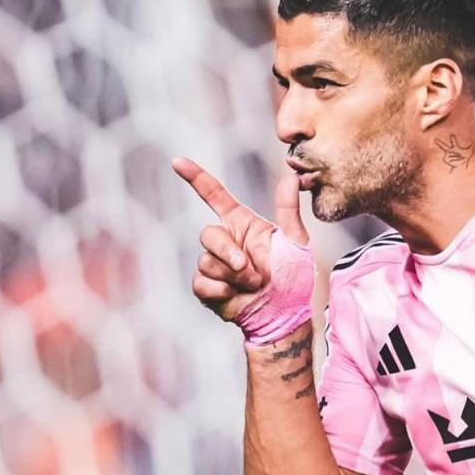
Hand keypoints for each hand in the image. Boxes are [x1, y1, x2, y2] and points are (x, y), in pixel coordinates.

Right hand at [172, 155, 314, 341]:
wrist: (285, 313)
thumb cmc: (293, 277)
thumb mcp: (296, 242)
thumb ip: (289, 211)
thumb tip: (290, 177)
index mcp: (242, 224)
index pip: (214, 195)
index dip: (196, 177)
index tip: (177, 162)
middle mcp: (225, 241)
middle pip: (207, 234)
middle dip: (226, 252)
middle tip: (246, 267)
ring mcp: (213, 264)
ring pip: (205, 261)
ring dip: (232, 276)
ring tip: (253, 285)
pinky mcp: (206, 287)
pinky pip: (201, 283)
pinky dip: (221, 291)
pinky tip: (237, 295)